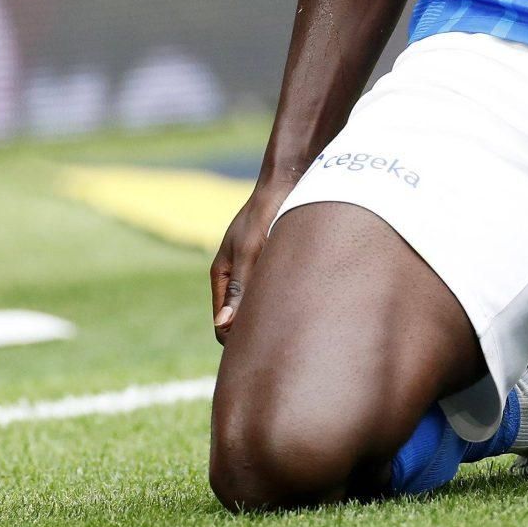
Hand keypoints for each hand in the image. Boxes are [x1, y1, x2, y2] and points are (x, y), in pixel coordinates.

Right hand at [208, 176, 292, 343]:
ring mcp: (255, 271)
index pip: (222, 325)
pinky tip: (305, 306)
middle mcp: (237, 276)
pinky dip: (284, 303)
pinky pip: (275, 294)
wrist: (289, 181)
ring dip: (272, 318)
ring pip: (260, 308)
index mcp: (223, 275)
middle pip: (241, 320)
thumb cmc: (266, 212)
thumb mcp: (250, 250)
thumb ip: (239, 287)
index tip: (262, 346)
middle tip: (283, 341)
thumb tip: (222, 324)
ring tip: (296, 325)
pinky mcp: (274, 264)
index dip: (237, 341)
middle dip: (256, 333)